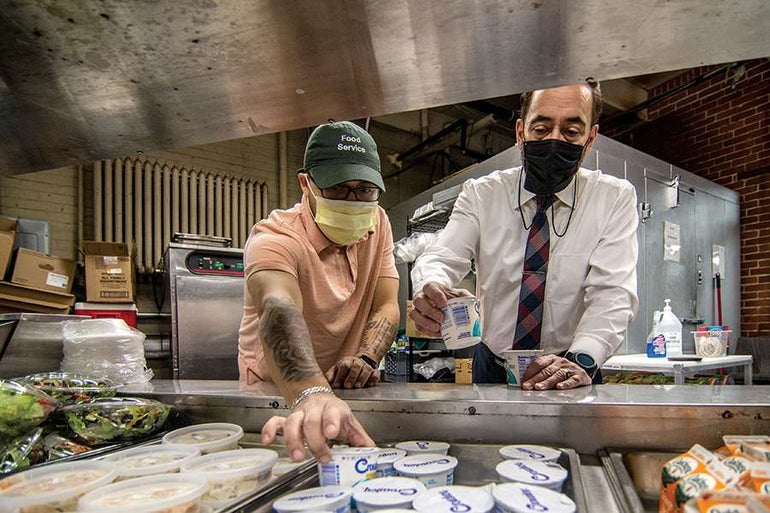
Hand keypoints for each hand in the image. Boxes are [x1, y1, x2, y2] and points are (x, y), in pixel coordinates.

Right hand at [260, 393, 374, 462]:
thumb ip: (360, 439)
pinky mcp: (287, 418)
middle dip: (315, 441)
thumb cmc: (335, 415)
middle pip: (311, 422)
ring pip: (292, 422)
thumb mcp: (350, 424)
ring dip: (293, 440)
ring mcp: (299, 413)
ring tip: (297, 456)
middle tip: (322, 457)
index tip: (332, 433)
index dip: (331, 422)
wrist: (319, 398)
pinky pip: (275, 421)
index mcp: (333, 409)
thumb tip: (372, 452)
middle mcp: (315, 409)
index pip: (332, 412)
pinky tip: (268, 440)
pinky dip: (269, 429)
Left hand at [325, 356, 380, 388]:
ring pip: (366, 369)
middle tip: (348, 386)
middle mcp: (357, 362)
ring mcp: (366, 366)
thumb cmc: (344, 370)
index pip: (344, 366)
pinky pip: (376, 373)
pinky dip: (374, 378)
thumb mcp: (335, 371)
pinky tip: (370, 384)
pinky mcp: (374, 371)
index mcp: (346, 362)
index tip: (337, 385)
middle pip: (356, 366)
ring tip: (358, 386)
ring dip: (362, 378)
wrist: (359, 363)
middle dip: (351, 377)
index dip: (340, 376)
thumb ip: (330, 376)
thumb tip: (325, 382)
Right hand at [409, 282, 472, 336]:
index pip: (429, 288)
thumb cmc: (448, 297)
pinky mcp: (418, 320)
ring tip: (437, 327)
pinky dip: (427, 331)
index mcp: (431, 288)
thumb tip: (475, 303)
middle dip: (430, 311)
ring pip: (414, 314)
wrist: (443, 301)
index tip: (444, 303)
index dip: (435, 295)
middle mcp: (421, 297)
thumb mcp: (458, 294)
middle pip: (419, 301)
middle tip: (441, 318)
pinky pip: (418, 326)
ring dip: (426, 322)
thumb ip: (465, 297)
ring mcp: (418, 309)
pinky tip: (436, 332)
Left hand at [521, 354, 591, 389]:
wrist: (582, 371)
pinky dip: (566, 384)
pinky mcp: (579, 376)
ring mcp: (570, 368)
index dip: (530, 372)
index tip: (523, 381)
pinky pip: (572, 380)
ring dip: (547, 382)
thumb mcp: (552, 368)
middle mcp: (560, 362)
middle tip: (528, 386)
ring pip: (557, 375)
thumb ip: (541, 372)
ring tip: (539, 387)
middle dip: (535, 379)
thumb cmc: (563, 371)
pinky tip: (560, 387)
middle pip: (546, 370)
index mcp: (551, 359)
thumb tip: (526, 381)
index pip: (538, 363)